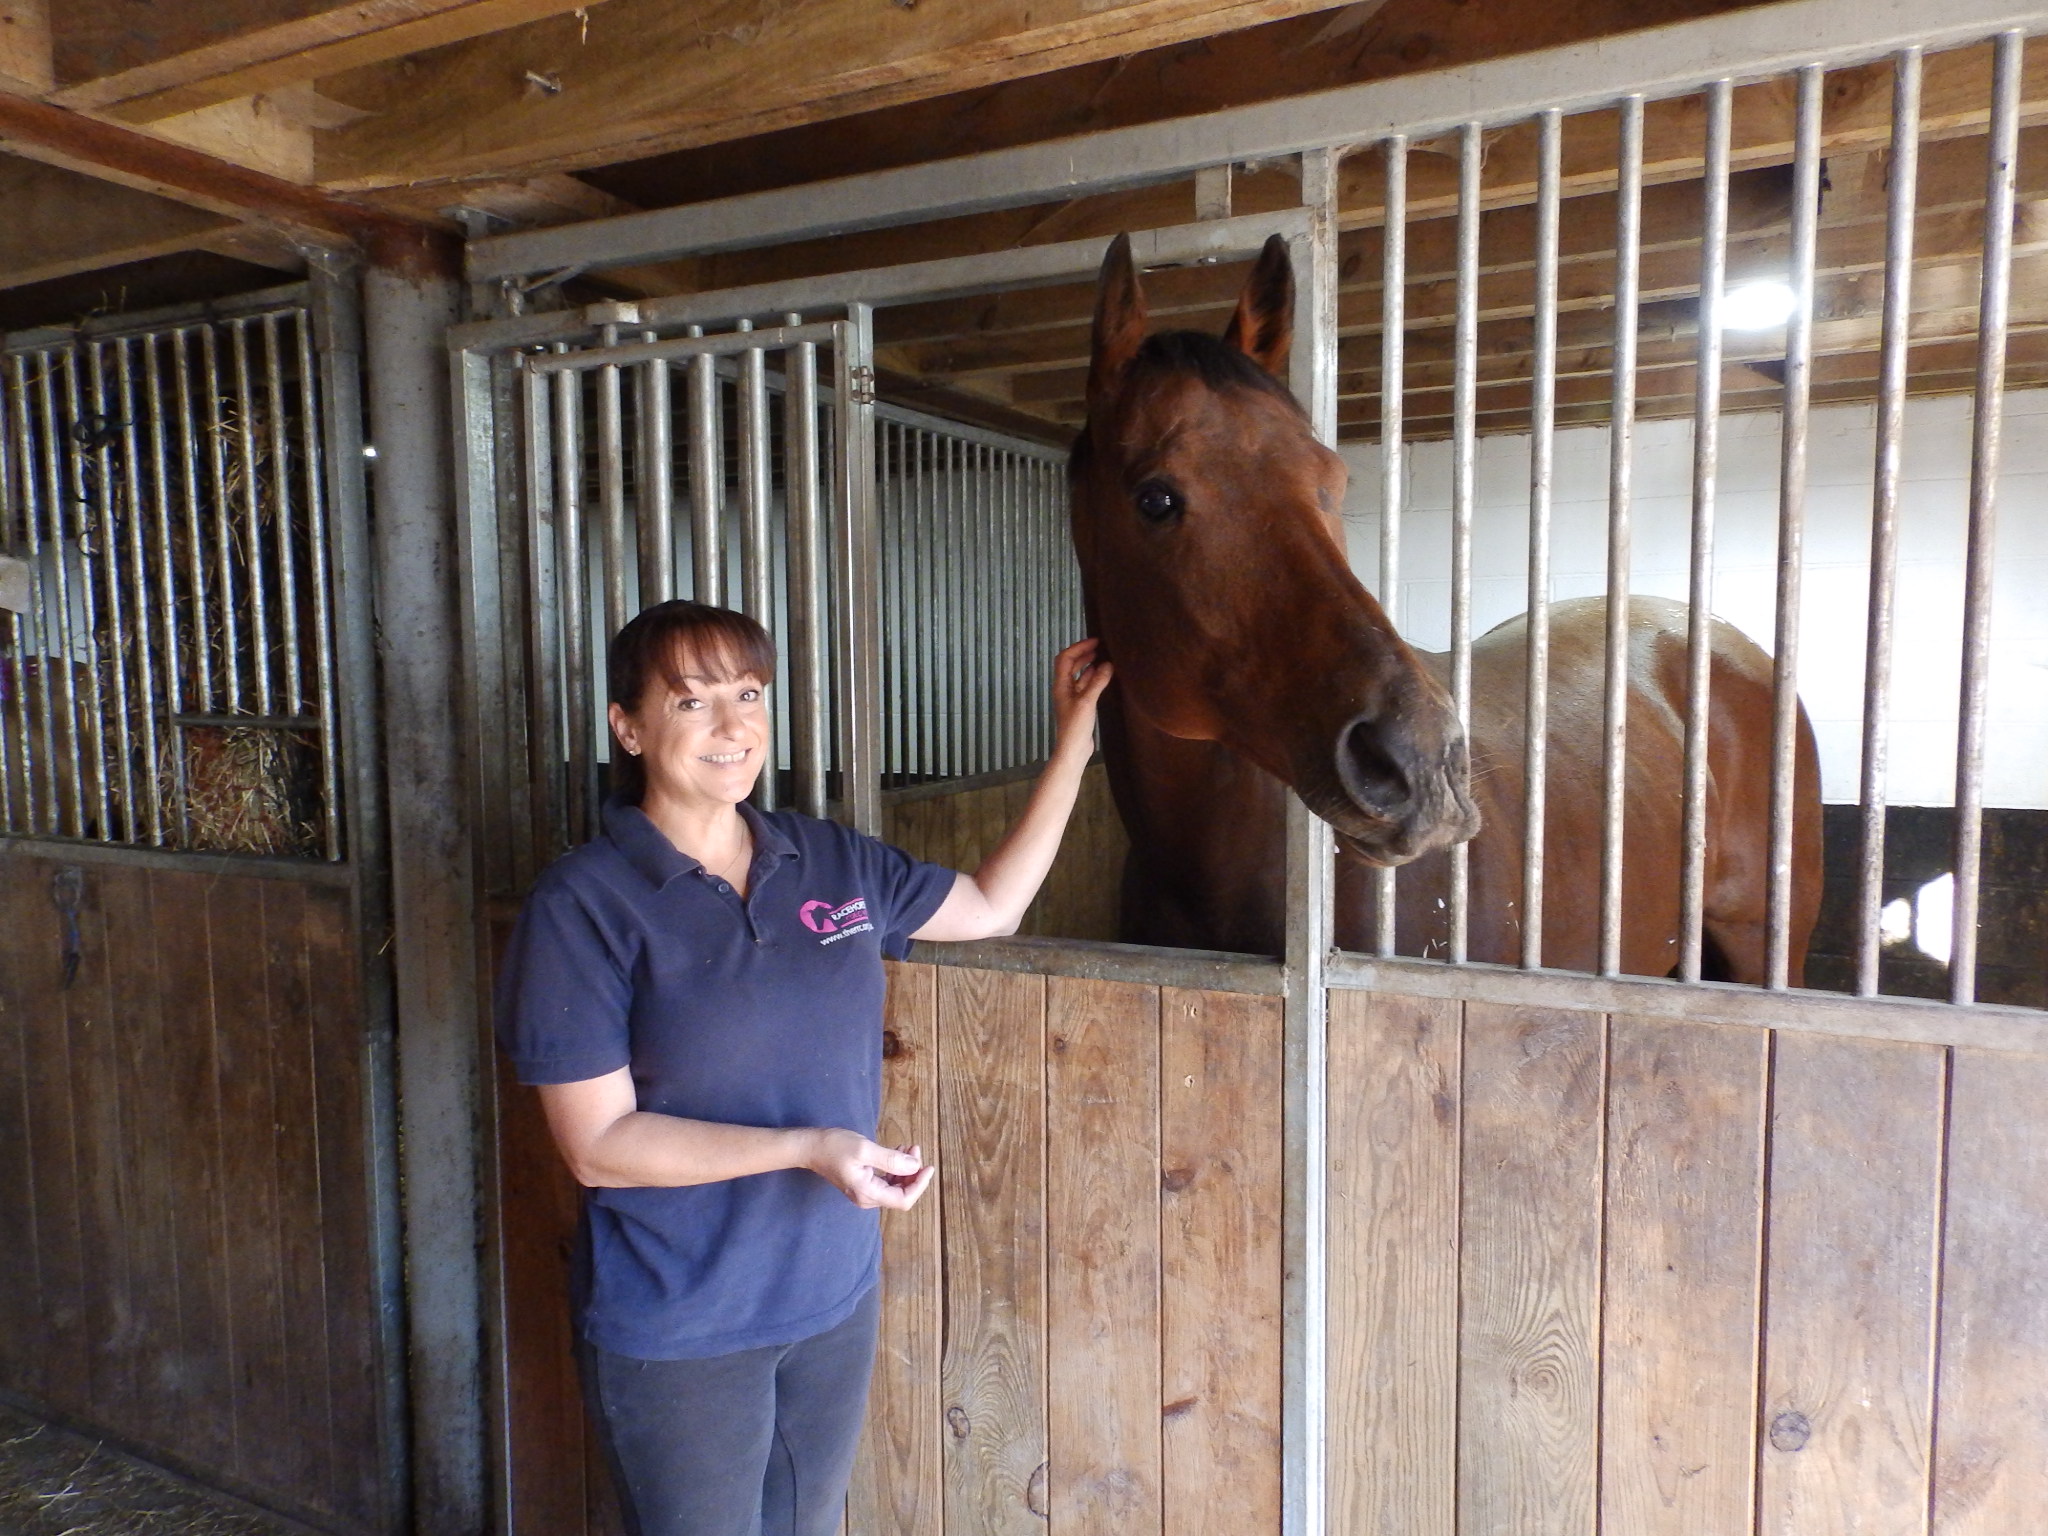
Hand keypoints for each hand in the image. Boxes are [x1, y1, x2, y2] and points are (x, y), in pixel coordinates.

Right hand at [805, 1130, 934, 1210]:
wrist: (811, 1147)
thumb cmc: (835, 1146)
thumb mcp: (865, 1149)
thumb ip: (891, 1160)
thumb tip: (915, 1166)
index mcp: (868, 1193)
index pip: (903, 1199)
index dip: (919, 1185)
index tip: (928, 1166)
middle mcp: (868, 1198)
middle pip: (901, 1194)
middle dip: (913, 1173)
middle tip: (915, 1148)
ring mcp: (865, 1193)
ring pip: (895, 1187)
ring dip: (905, 1168)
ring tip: (907, 1147)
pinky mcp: (863, 1184)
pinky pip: (886, 1181)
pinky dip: (895, 1168)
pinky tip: (897, 1151)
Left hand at [1051, 637, 1112, 756]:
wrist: (1073, 749)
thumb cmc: (1075, 726)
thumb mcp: (1087, 701)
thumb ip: (1097, 682)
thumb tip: (1108, 664)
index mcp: (1061, 685)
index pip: (1065, 658)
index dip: (1079, 647)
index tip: (1095, 642)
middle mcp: (1064, 688)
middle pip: (1070, 664)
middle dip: (1083, 653)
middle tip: (1099, 646)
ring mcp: (1071, 697)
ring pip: (1078, 675)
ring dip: (1088, 664)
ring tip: (1102, 657)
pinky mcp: (1079, 705)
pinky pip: (1085, 685)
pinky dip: (1093, 677)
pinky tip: (1102, 675)